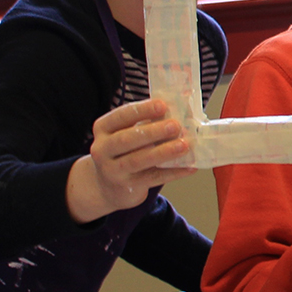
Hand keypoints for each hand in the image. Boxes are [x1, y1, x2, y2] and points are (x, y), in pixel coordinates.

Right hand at [66, 98, 198, 223]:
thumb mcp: (128, 133)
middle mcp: (102, 149)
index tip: (162, 105)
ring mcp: (112, 170)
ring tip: (184, 145)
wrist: (109, 186)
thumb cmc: (125, 151)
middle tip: (176, 126)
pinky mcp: (127, 186)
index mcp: (103, 128)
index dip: (142, 110)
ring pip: (138, 160)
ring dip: (163, 152)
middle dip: (152, 132)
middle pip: (126, 139)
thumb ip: (148, 123)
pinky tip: (190, 167)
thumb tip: (182, 112)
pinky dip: (173, 172)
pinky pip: (153, 178)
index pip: (121, 116)